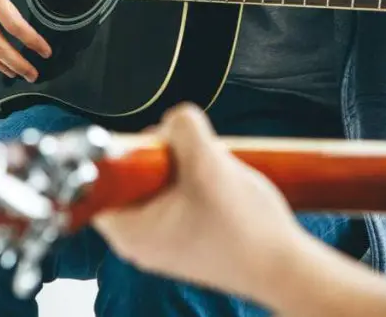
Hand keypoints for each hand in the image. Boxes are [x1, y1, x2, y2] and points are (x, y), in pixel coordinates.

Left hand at [92, 104, 307, 303]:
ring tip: (213, 172)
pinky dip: (196, 180)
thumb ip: (182, 128)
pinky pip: (178, 193)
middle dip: (164, 154)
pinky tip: (220, 184)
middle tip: (193, 155)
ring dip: (185, 164)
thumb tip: (174, 119)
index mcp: (129, 230)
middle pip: (133, 173)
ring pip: (160, 179)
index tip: (156, 144)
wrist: (284, 266)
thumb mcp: (208, 164)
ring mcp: (163, 237)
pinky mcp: (185, 234)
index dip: (127, 151)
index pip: (102, 178)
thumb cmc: (246, 231)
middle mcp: (139, 238)